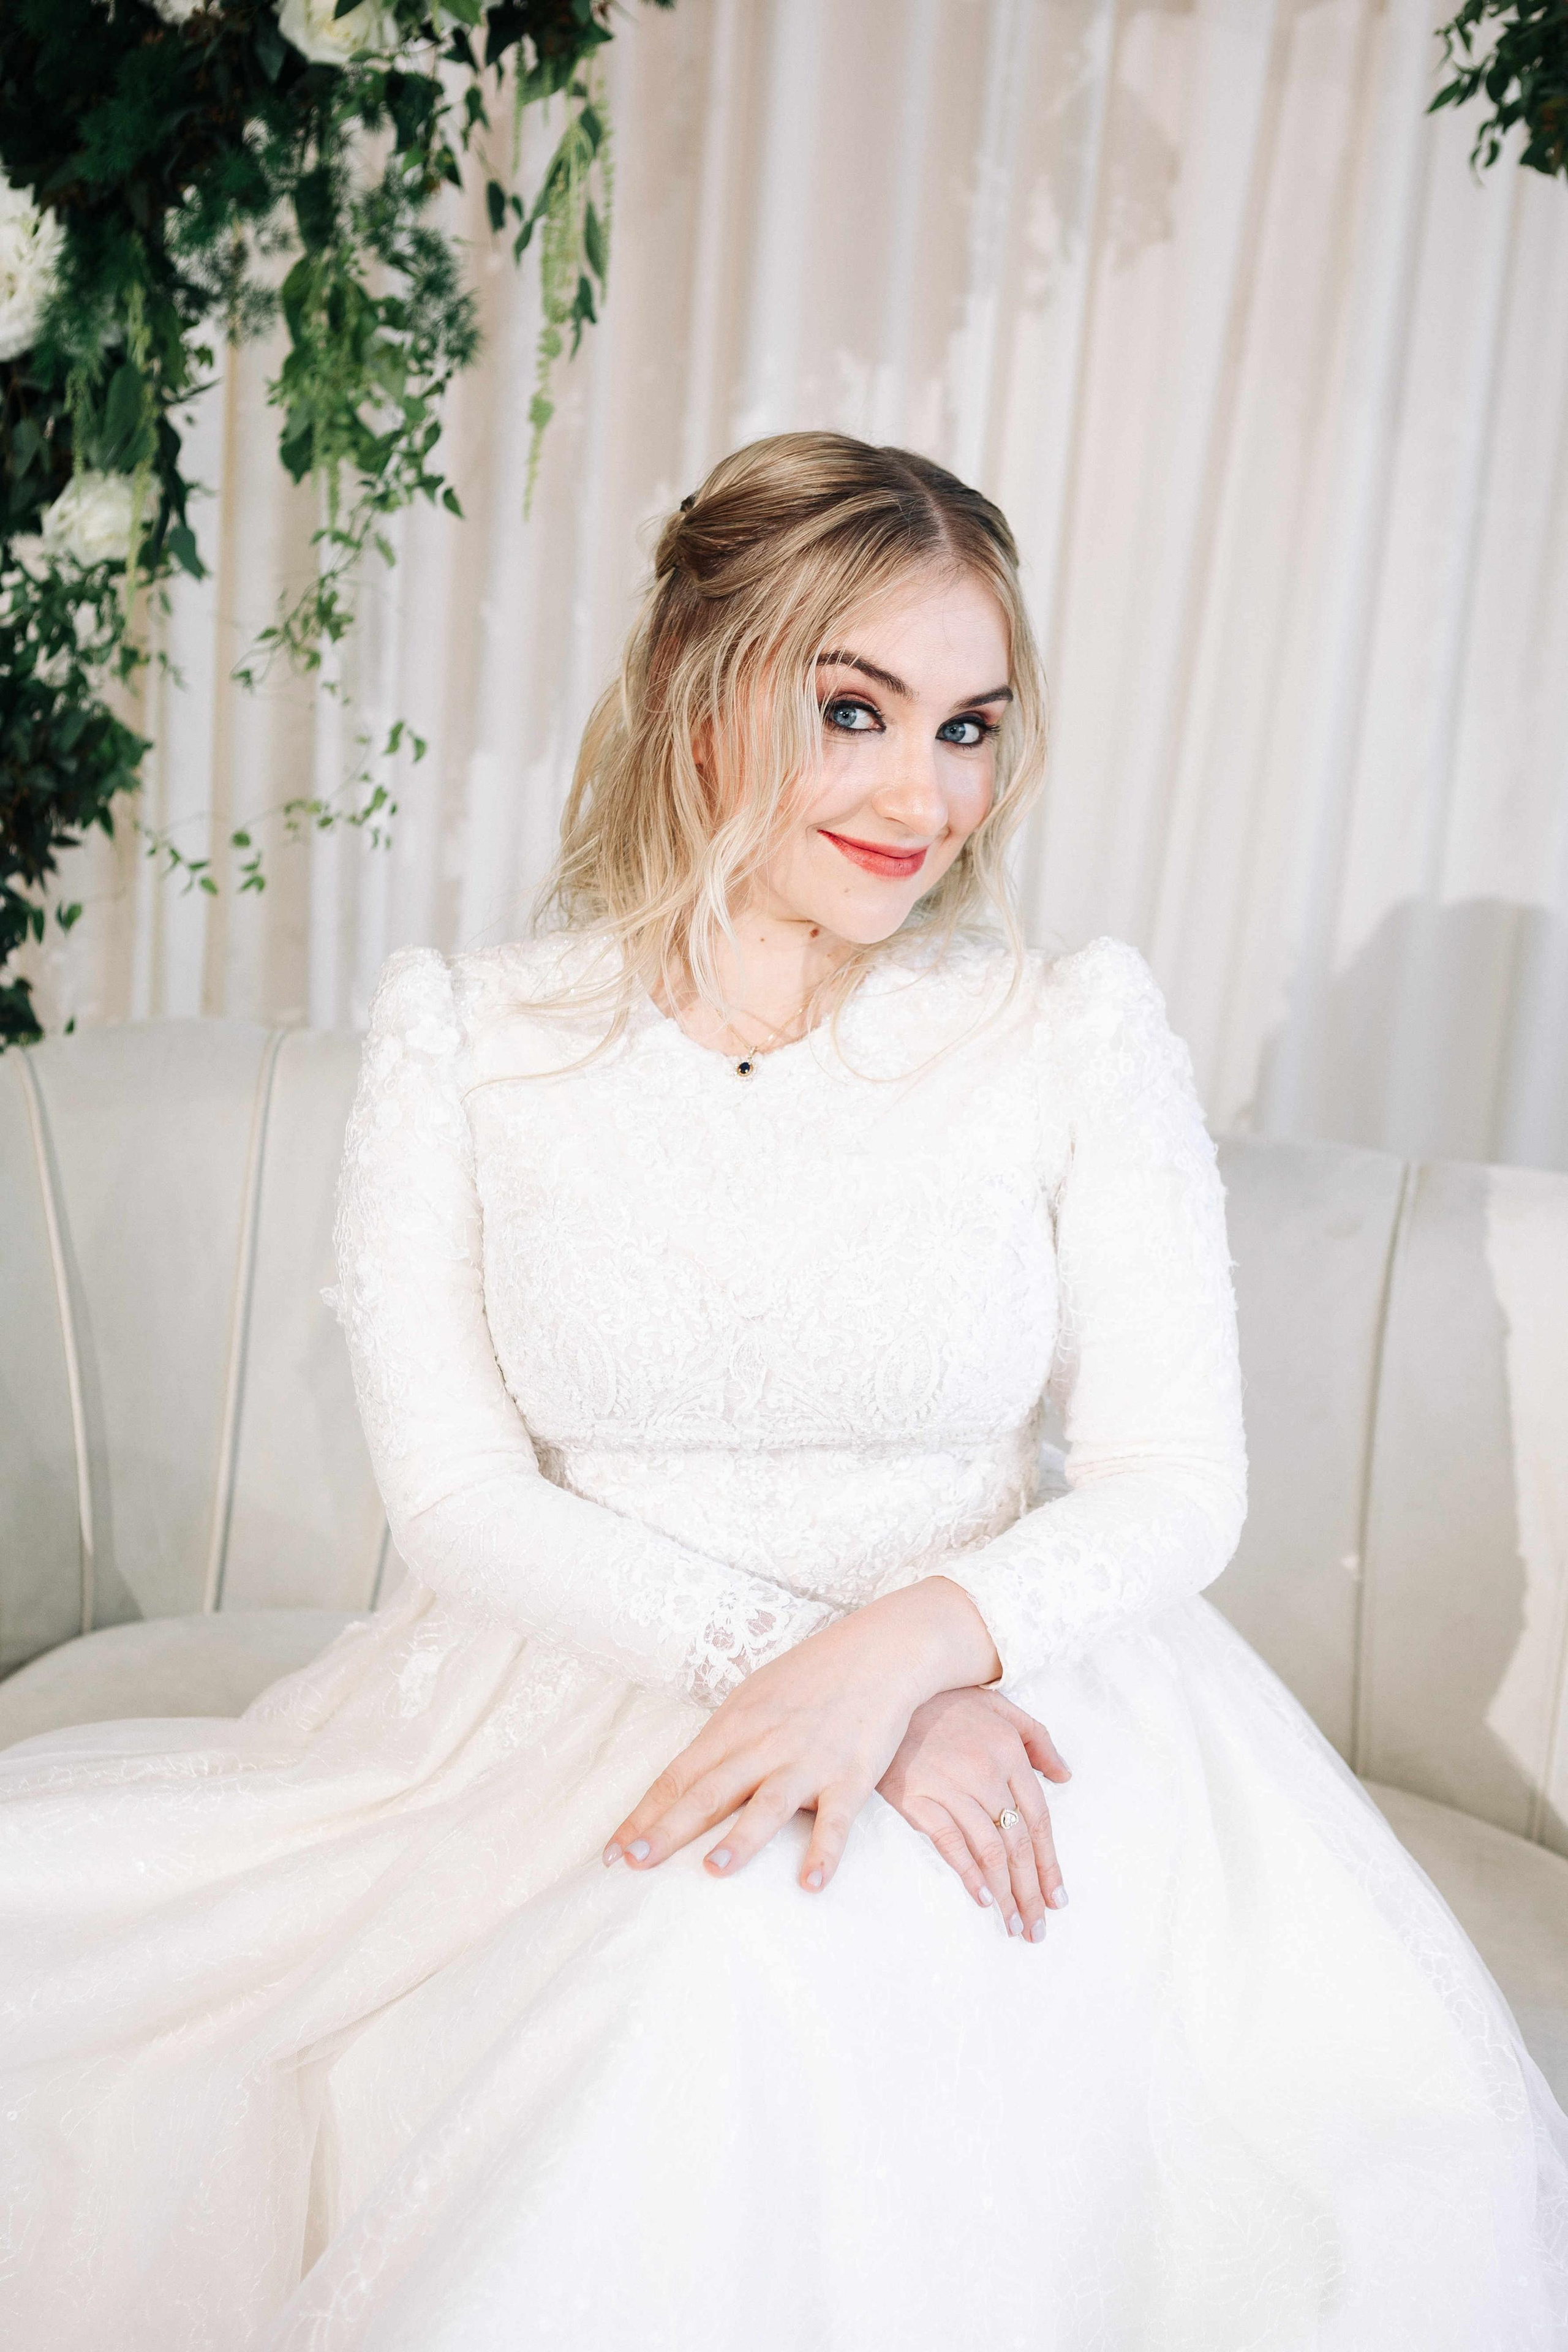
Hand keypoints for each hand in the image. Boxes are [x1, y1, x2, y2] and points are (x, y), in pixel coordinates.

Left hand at [603, 1576, 1001, 1893]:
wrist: (878, 1651)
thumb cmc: (811, 1675)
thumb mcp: (755, 1696)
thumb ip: (724, 1739)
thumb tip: (687, 1779)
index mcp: (734, 1726)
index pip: (678, 1776)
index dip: (644, 1814)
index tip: (612, 1852)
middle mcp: (764, 1745)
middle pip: (709, 1791)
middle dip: (669, 1828)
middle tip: (634, 1864)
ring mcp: (807, 1761)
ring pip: (767, 1803)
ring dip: (741, 1837)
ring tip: (714, 1870)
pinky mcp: (850, 1775)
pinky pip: (835, 1820)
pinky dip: (824, 1851)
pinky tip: (811, 1883)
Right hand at [878, 1686, 1069, 1942]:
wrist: (889, 1688)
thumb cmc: (946, 1701)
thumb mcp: (1000, 1706)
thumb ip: (1037, 1739)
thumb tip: (1064, 1776)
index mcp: (1009, 1753)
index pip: (1038, 1820)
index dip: (1050, 1862)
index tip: (1057, 1898)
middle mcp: (986, 1773)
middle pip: (1017, 1843)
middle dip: (1032, 1891)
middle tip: (1038, 1929)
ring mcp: (951, 1787)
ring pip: (989, 1849)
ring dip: (1006, 1893)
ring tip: (1014, 1926)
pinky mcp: (917, 1798)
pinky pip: (949, 1842)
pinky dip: (968, 1872)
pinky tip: (982, 1899)